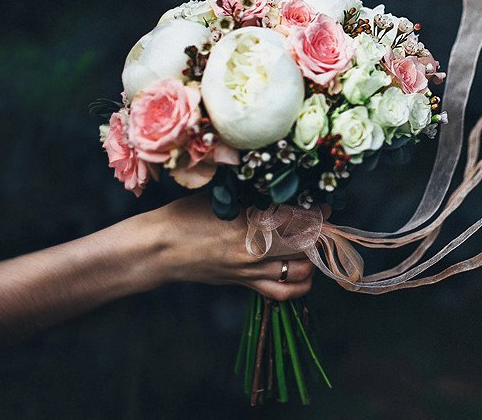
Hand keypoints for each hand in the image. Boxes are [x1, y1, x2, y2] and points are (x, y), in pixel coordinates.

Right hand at [144, 194, 316, 299]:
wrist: (158, 249)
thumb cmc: (185, 216)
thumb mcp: (222, 198)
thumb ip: (254, 196)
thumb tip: (284, 189)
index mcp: (249, 224)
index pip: (298, 220)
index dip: (317, 213)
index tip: (324, 206)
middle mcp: (254, 251)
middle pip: (305, 246)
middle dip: (320, 234)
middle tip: (323, 223)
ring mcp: (250, 271)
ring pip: (299, 272)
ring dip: (312, 259)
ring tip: (313, 246)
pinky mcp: (244, 284)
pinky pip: (281, 292)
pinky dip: (298, 285)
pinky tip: (303, 273)